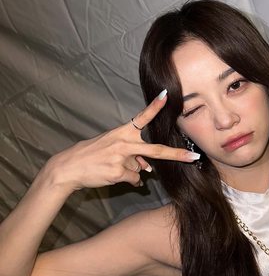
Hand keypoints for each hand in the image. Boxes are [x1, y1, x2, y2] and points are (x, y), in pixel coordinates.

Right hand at [44, 90, 198, 192]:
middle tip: (193, 156)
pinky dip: (128, 180)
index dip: (155, 107)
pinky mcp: (117, 173)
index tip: (166, 95)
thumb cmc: (92, 155)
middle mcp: (123, 144)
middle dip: (176, 154)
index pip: (142, 117)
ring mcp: (121, 159)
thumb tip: (148, 168)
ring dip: (131, 170)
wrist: (69, 167)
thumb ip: (132, 154)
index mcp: (122, 132)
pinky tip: (113, 175)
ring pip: (140, 168)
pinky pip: (134, 179)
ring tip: (112, 166)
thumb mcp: (112, 148)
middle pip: (155, 150)